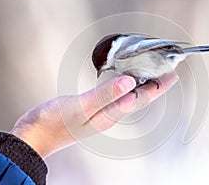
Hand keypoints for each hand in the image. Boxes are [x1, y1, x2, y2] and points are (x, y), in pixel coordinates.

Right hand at [10, 73, 177, 157]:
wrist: (35, 135)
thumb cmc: (55, 122)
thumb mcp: (81, 107)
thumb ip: (105, 94)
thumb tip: (130, 82)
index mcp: (110, 114)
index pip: (141, 98)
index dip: (158, 86)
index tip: (173, 74)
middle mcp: (109, 114)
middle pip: (138, 98)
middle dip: (155, 85)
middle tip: (167, 71)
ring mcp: (100, 112)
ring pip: (128, 97)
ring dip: (142, 85)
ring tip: (151, 74)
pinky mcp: (91, 108)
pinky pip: (115, 95)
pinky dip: (124, 86)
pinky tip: (122, 82)